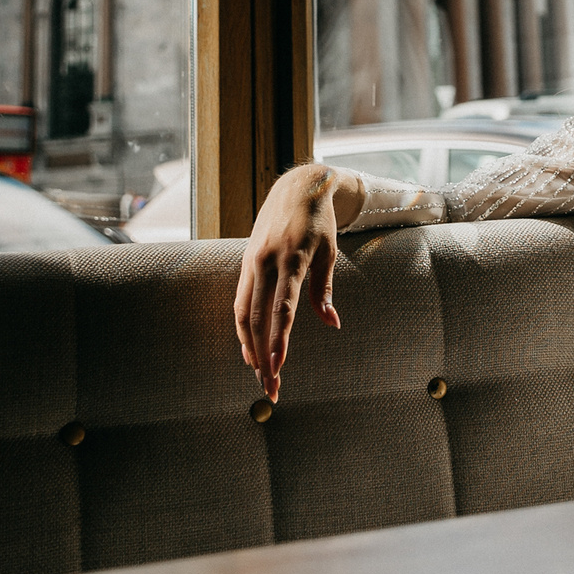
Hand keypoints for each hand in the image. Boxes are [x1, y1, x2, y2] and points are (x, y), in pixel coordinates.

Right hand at [233, 164, 362, 400]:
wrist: (297, 187)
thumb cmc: (319, 222)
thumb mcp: (328, 252)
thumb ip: (323, 289)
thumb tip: (332, 323)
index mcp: (291, 259)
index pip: (283, 309)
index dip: (279, 340)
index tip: (278, 367)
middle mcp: (266, 262)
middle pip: (259, 318)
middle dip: (263, 355)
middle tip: (270, 386)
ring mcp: (252, 262)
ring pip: (244, 313)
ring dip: (250, 346)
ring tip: (258, 373)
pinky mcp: (246, 263)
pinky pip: (241, 300)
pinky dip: (243, 327)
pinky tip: (249, 347)